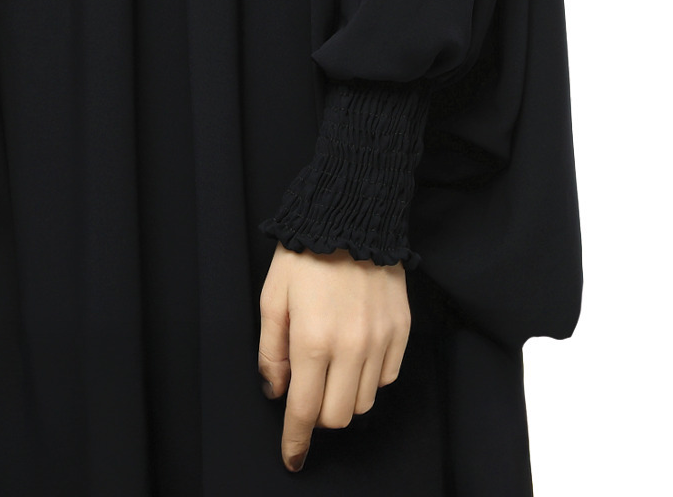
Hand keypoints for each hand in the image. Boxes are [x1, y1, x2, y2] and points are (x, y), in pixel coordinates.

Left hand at [257, 241, 409, 471]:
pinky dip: (369, 377)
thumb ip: (271, 351)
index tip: (292, 458)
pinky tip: (356, 353)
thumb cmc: (305, 253)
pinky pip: (386, 378)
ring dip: (344, 396)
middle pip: (338, 415)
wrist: (352, 213)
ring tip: (331, 366)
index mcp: (312, 341)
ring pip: (364, 402)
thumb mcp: (272, 297)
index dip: (295, 441)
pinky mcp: (402, 331)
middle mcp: (351, 347)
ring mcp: (381, 340)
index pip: (304, 412)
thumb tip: (277, 391)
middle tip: (308, 390)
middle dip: (318, 414)